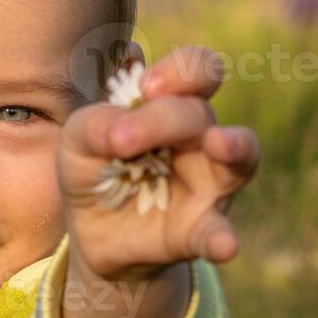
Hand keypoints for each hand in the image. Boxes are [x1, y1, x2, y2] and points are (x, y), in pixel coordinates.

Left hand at [59, 43, 259, 278]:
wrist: (93, 234)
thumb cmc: (94, 170)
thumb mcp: (77, 142)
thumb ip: (92, 124)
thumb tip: (115, 130)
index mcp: (171, 106)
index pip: (197, 71)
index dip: (182, 71)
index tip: (147, 86)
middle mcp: (200, 138)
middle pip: (199, 113)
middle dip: (162, 119)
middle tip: (121, 140)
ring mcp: (209, 184)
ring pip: (241, 158)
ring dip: (235, 147)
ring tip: (220, 144)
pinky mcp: (201, 230)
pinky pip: (219, 231)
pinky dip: (223, 238)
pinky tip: (225, 245)